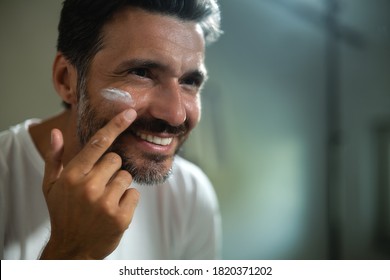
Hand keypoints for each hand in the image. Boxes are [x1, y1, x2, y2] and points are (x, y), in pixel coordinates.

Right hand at [40, 109, 138, 259]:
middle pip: (116, 160)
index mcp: (71, 176)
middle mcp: (88, 187)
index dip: (115, 125)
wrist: (72, 249)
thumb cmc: (63, 212)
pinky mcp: (120, 217)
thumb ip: (55, 158)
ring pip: (126, 177)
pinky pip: (135, 194)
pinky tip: (114, 210)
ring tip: (105, 200)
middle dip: (111, 170)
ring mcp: (105, 203)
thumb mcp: (51, 186)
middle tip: (100, 186)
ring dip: (119, 186)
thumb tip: (57, 132)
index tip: (130, 112)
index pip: (98, 143)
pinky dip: (128, 201)